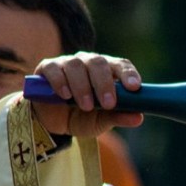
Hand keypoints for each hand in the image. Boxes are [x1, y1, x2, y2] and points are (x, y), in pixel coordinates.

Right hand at [30, 52, 145, 137]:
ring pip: (76, 65)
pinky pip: (54, 69)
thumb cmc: (83, 117)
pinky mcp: (47, 68)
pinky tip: (65, 96)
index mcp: (107, 71)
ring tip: (86, 106)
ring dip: (83, 86)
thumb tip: (138, 118)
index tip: (134, 87)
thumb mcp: (101, 121)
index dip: (128, 74)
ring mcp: (67, 63)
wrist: (53, 123)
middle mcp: (88, 62)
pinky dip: (60, 81)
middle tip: (108, 104)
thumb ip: (118, 117)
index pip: (120, 65)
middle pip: (98, 62)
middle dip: (104, 83)